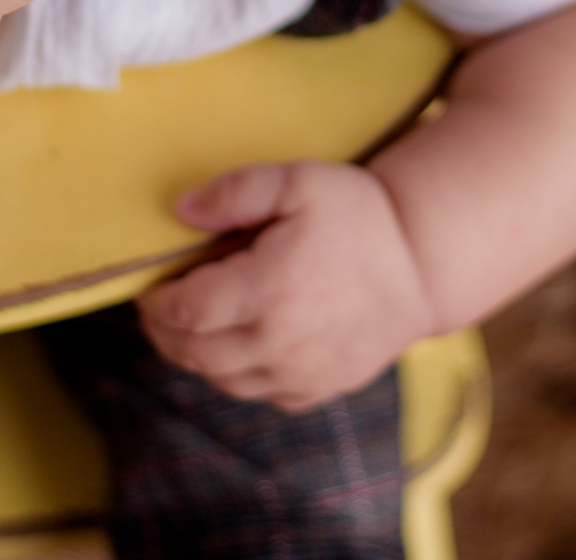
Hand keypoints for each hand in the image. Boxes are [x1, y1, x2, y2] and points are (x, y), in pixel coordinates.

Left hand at [137, 162, 438, 410]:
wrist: (424, 264)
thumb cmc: (360, 215)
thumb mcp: (298, 181)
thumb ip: (235, 191)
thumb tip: (182, 211)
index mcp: (267, 291)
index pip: (185, 312)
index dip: (157, 302)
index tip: (151, 285)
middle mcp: (278, 342)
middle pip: (194, 353)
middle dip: (164, 331)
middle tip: (158, 307)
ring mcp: (300, 373)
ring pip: (222, 380)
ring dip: (194, 356)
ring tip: (189, 325)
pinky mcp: (319, 388)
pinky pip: (259, 394)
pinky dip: (235, 375)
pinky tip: (237, 345)